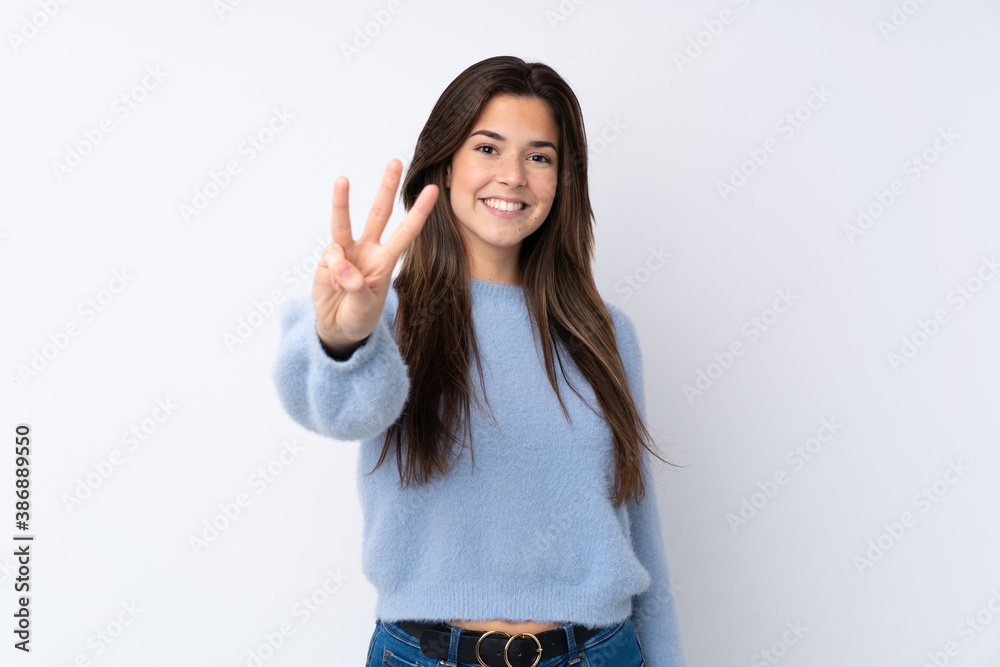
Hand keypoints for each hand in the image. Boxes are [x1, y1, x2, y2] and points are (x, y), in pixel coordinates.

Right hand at [312, 159, 438, 352]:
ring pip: (344, 221)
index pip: (406, 232)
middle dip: (386, 187)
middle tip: (395, 162)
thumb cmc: (358, 316)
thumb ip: (356, 288)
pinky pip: (330, 256)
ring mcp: (346, 251)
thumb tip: (342, 266)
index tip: (433, 191)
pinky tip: (335, 287)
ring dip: (342, 200)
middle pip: (378, 213)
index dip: (419, 212)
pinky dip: (333, 272)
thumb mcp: (364, 309)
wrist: (337, 328)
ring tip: (343, 180)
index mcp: (386, 260)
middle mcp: (368, 249)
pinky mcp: (327, 258)